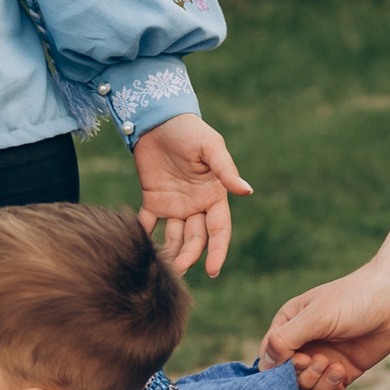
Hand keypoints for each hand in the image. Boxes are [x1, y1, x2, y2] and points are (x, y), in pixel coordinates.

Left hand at [133, 113, 251, 277]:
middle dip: (189, 255)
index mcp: (214, 196)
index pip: (219, 230)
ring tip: (161, 266)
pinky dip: (145, 236)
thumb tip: (247, 191)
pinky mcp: (153, 200)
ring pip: (174, 237)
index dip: (217, 251)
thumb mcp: (211, 148)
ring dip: (170, 252)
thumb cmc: (190, 131)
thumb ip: (226, 170)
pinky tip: (141, 249)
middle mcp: (196, 205)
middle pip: (195, 239)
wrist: (158, 119)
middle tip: (178, 270)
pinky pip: (149, 224)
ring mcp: (174, 205)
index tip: (212, 271)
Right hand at [258, 193, 389, 389]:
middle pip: (286, 383)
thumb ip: (285, 339)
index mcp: (287, 327)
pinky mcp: (341, 374)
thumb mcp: (316, 316)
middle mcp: (301, 347)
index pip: (268, 361)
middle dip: (303, 379)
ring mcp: (321, 362)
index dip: (281, 370)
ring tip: (337, 369)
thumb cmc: (354, 299)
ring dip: (319, 388)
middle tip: (323, 361)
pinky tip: (342, 380)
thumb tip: (264, 367)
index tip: (302, 359)